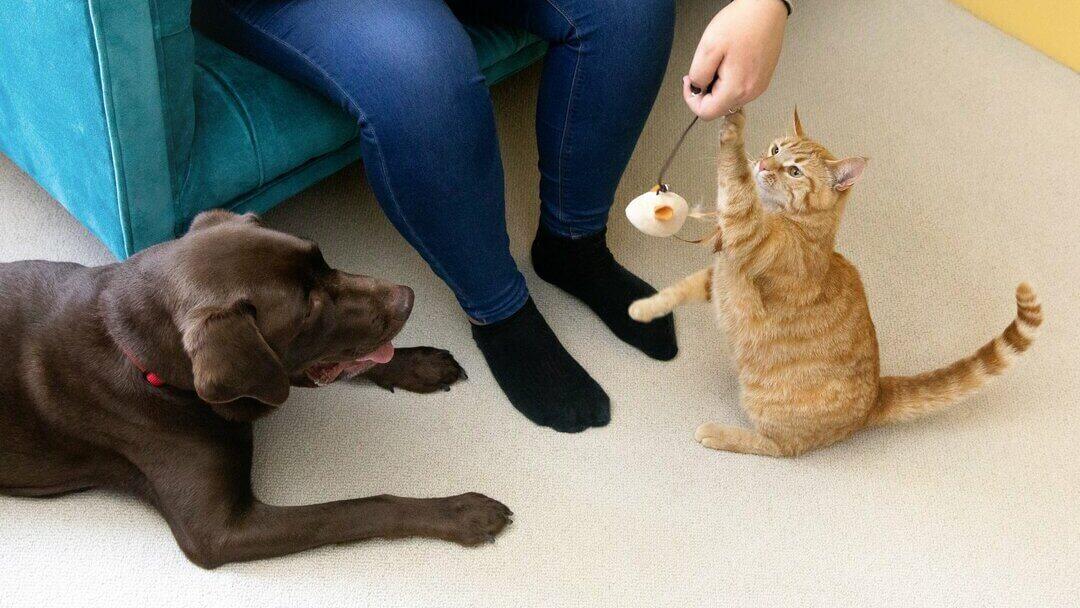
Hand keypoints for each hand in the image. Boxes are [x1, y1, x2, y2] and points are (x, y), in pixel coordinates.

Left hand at [684, 0, 787, 119]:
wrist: (766, 7)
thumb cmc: (742, 22)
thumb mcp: (708, 47)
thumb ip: (699, 74)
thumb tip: (696, 89)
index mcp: (737, 89)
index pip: (706, 113)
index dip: (691, 100)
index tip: (690, 81)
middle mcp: (751, 92)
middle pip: (718, 106)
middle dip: (706, 90)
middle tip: (706, 64)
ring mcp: (759, 86)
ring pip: (728, 97)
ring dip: (717, 83)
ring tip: (721, 58)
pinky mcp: (762, 78)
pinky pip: (739, 87)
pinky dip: (729, 78)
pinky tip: (731, 58)